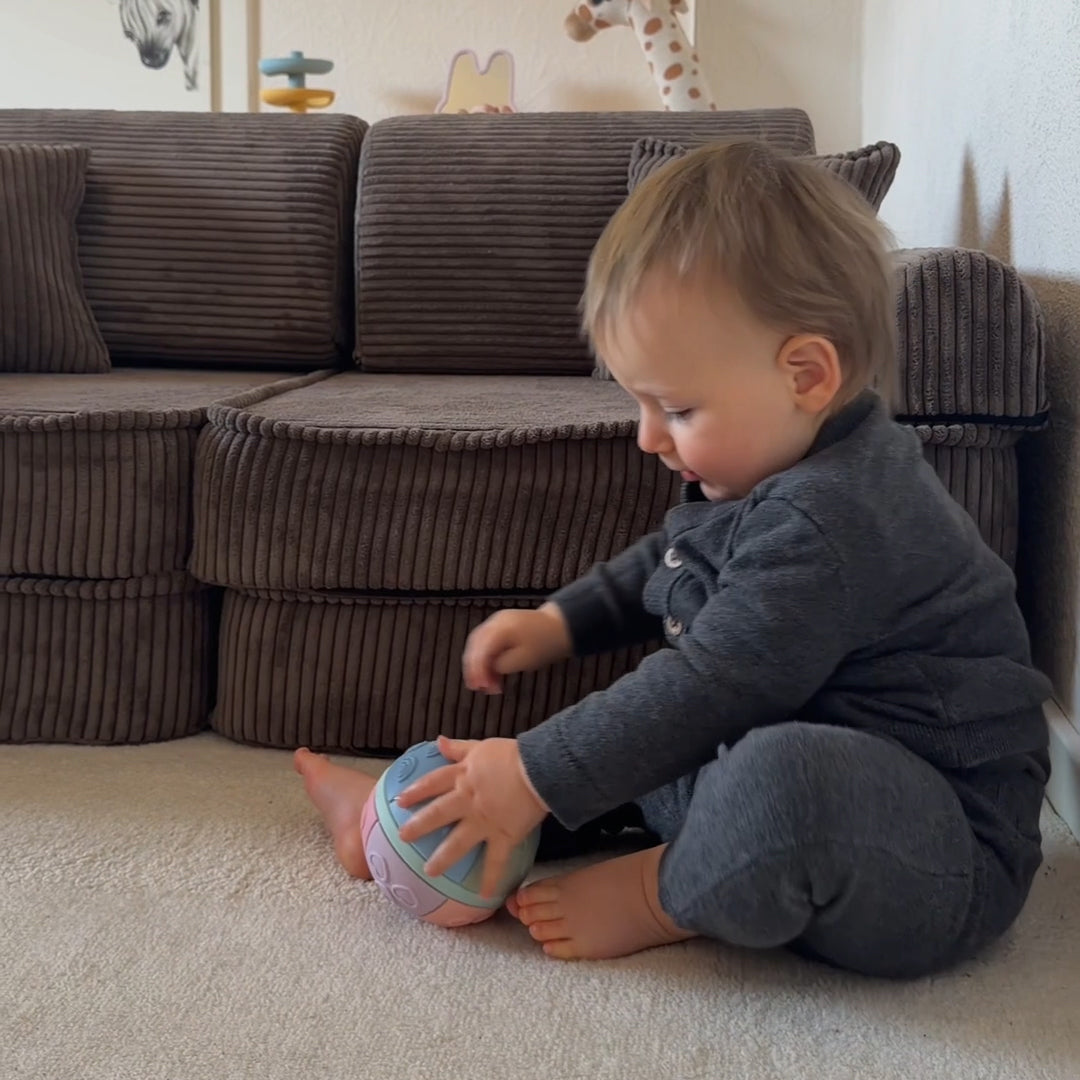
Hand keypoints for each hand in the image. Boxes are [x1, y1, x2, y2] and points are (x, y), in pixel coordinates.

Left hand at [396, 735, 548, 897]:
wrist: (539, 768)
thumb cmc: (513, 755)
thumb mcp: (481, 746)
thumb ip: (459, 748)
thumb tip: (438, 741)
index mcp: (463, 776)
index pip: (433, 783)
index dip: (416, 792)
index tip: (399, 801)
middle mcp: (467, 800)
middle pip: (438, 814)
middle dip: (418, 826)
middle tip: (402, 837)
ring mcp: (484, 821)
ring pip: (458, 842)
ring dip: (443, 858)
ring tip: (429, 872)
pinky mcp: (503, 835)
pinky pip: (495, 860)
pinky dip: (491, 878)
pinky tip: (485, 895)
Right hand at [463, 603, 572, 694]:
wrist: (561, 626)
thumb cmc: (547, 643)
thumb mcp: (524, 661)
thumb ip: (501, 666)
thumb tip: (487, 671)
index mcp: (501, 629)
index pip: (480, 652)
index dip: (478, 672)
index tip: (480, 688)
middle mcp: (495, 621)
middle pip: (475, 646)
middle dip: (474, 668)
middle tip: (478, 687)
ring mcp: (497, 620)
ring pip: (478, 643)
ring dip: (479, 663)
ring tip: (485, 683)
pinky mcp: (501, 624)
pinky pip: (486, 640)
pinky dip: (485, 656)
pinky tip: (491, 671)